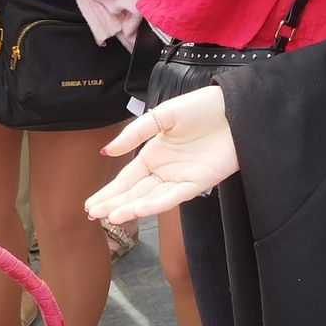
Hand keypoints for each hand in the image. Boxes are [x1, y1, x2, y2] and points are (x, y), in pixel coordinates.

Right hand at [83, 84, 237, 223]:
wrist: (235, 109)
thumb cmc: (201, 108)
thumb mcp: (163, 114)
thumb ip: (136, 133)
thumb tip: (107, 151)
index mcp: (153, 154)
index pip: (126, 178)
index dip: (109, 192)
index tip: (90, 205)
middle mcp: (164, 170)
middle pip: (134, 192)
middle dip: (114, 204)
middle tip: (93, 217)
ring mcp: (180, 178)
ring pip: (151, 198)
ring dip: (131, 208)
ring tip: (111, 217)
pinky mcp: (199, 183)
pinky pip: (174, 197)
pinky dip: (156, 204)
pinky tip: (138, 209)